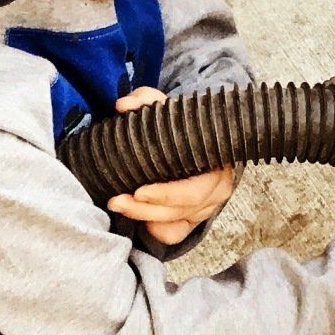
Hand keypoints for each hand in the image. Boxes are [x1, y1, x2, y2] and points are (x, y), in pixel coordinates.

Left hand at [107, 86, 237, 246]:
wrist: (200, 141)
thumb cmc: (183, 127)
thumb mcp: (167, 109)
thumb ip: (146, 101)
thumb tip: (123, 105)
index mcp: (216, 163)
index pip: (194, 190)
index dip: (166, 195)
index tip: (138, 191)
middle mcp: (217, 189)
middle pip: (182, 210)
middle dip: (146, 210)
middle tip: (117, 201)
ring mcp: (207, 207)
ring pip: (176, 223)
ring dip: (144, 217)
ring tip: (118, 205)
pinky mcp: (195, 219)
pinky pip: (175, 234)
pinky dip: (156, 229)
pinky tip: (140, 219)